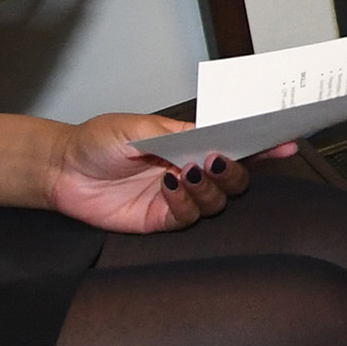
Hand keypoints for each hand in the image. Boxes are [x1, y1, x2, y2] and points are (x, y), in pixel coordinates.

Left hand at [46, 114, 252, 232]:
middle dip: (235, 170)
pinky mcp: (161, 219)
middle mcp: (189, 171)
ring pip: (216, 200)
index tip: (285, 142)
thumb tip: (210, 136)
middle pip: (233, 178)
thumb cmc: (96, 141)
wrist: (61, 171)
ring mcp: (177, 197)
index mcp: (189, 143)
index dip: (261, 146)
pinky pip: (187, 218)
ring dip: (208, 187)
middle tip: (218, 158)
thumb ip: (175, 133)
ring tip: (188, 172)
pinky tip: (169, 188)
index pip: (233, 145)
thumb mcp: (137, 126)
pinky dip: (184, 203)